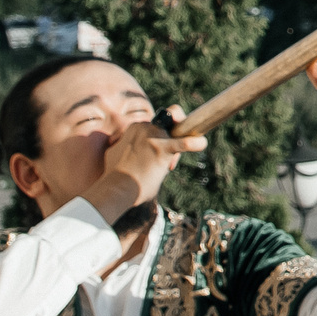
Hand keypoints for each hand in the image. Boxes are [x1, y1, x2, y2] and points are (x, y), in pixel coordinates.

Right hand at [83, 104, 204, 227]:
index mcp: (134, 128)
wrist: (115, 189)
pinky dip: (196, 143)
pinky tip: (202, 144)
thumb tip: (119, 146)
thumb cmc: (114, 177)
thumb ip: (120, 146)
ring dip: (177, 150)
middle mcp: (144, 127)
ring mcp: (153, 137)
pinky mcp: (162, 149)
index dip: (159, 140)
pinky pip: (185, 142)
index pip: (156, 126)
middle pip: (169, 127)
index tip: (153, 157)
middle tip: (167, 163)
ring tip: (168, 166)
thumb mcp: (113, 154)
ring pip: (178, 133)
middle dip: (172, 141)